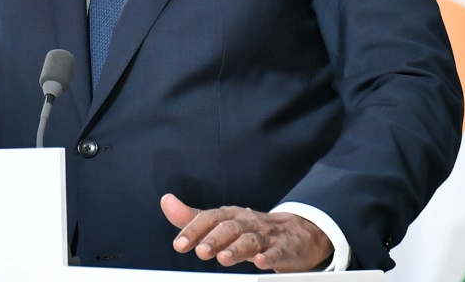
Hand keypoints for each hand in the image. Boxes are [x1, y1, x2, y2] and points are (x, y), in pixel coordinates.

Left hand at [161, 194, 331, 271]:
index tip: (180, 244)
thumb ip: (194, 217)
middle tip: (199, 251)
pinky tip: (260, 262)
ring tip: (223, 259)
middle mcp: (248, 222)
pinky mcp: (286, 249)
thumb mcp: (223, 222)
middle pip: (230, 228)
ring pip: (251, 240)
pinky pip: (278, 252)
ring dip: (237, 248)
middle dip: (214, 239)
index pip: (210, 218)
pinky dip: (269, 257)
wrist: (299, 232)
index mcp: (231, 215)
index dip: (194, 229)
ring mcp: (268, 235)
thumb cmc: (253, 229)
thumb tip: (166, 202)